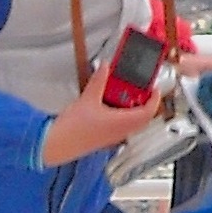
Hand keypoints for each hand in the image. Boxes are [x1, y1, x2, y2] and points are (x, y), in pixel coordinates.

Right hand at [41, 61, 161, 166]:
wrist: (57, 145)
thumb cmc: (73, 129)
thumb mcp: (88, 98)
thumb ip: (99, 80)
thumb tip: (106, 67)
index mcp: (122, 123)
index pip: (148, 112)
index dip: (154, 99)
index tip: (155, 88)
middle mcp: (120, 132)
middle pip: (142, 118)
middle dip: (144, 102)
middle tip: (140, 89)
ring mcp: (113, 136)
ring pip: (132, 122)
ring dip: (132, 108)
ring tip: (123, 93)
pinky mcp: (104, 138)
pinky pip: (120, 125)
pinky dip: (121, 113)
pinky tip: (109, 104)